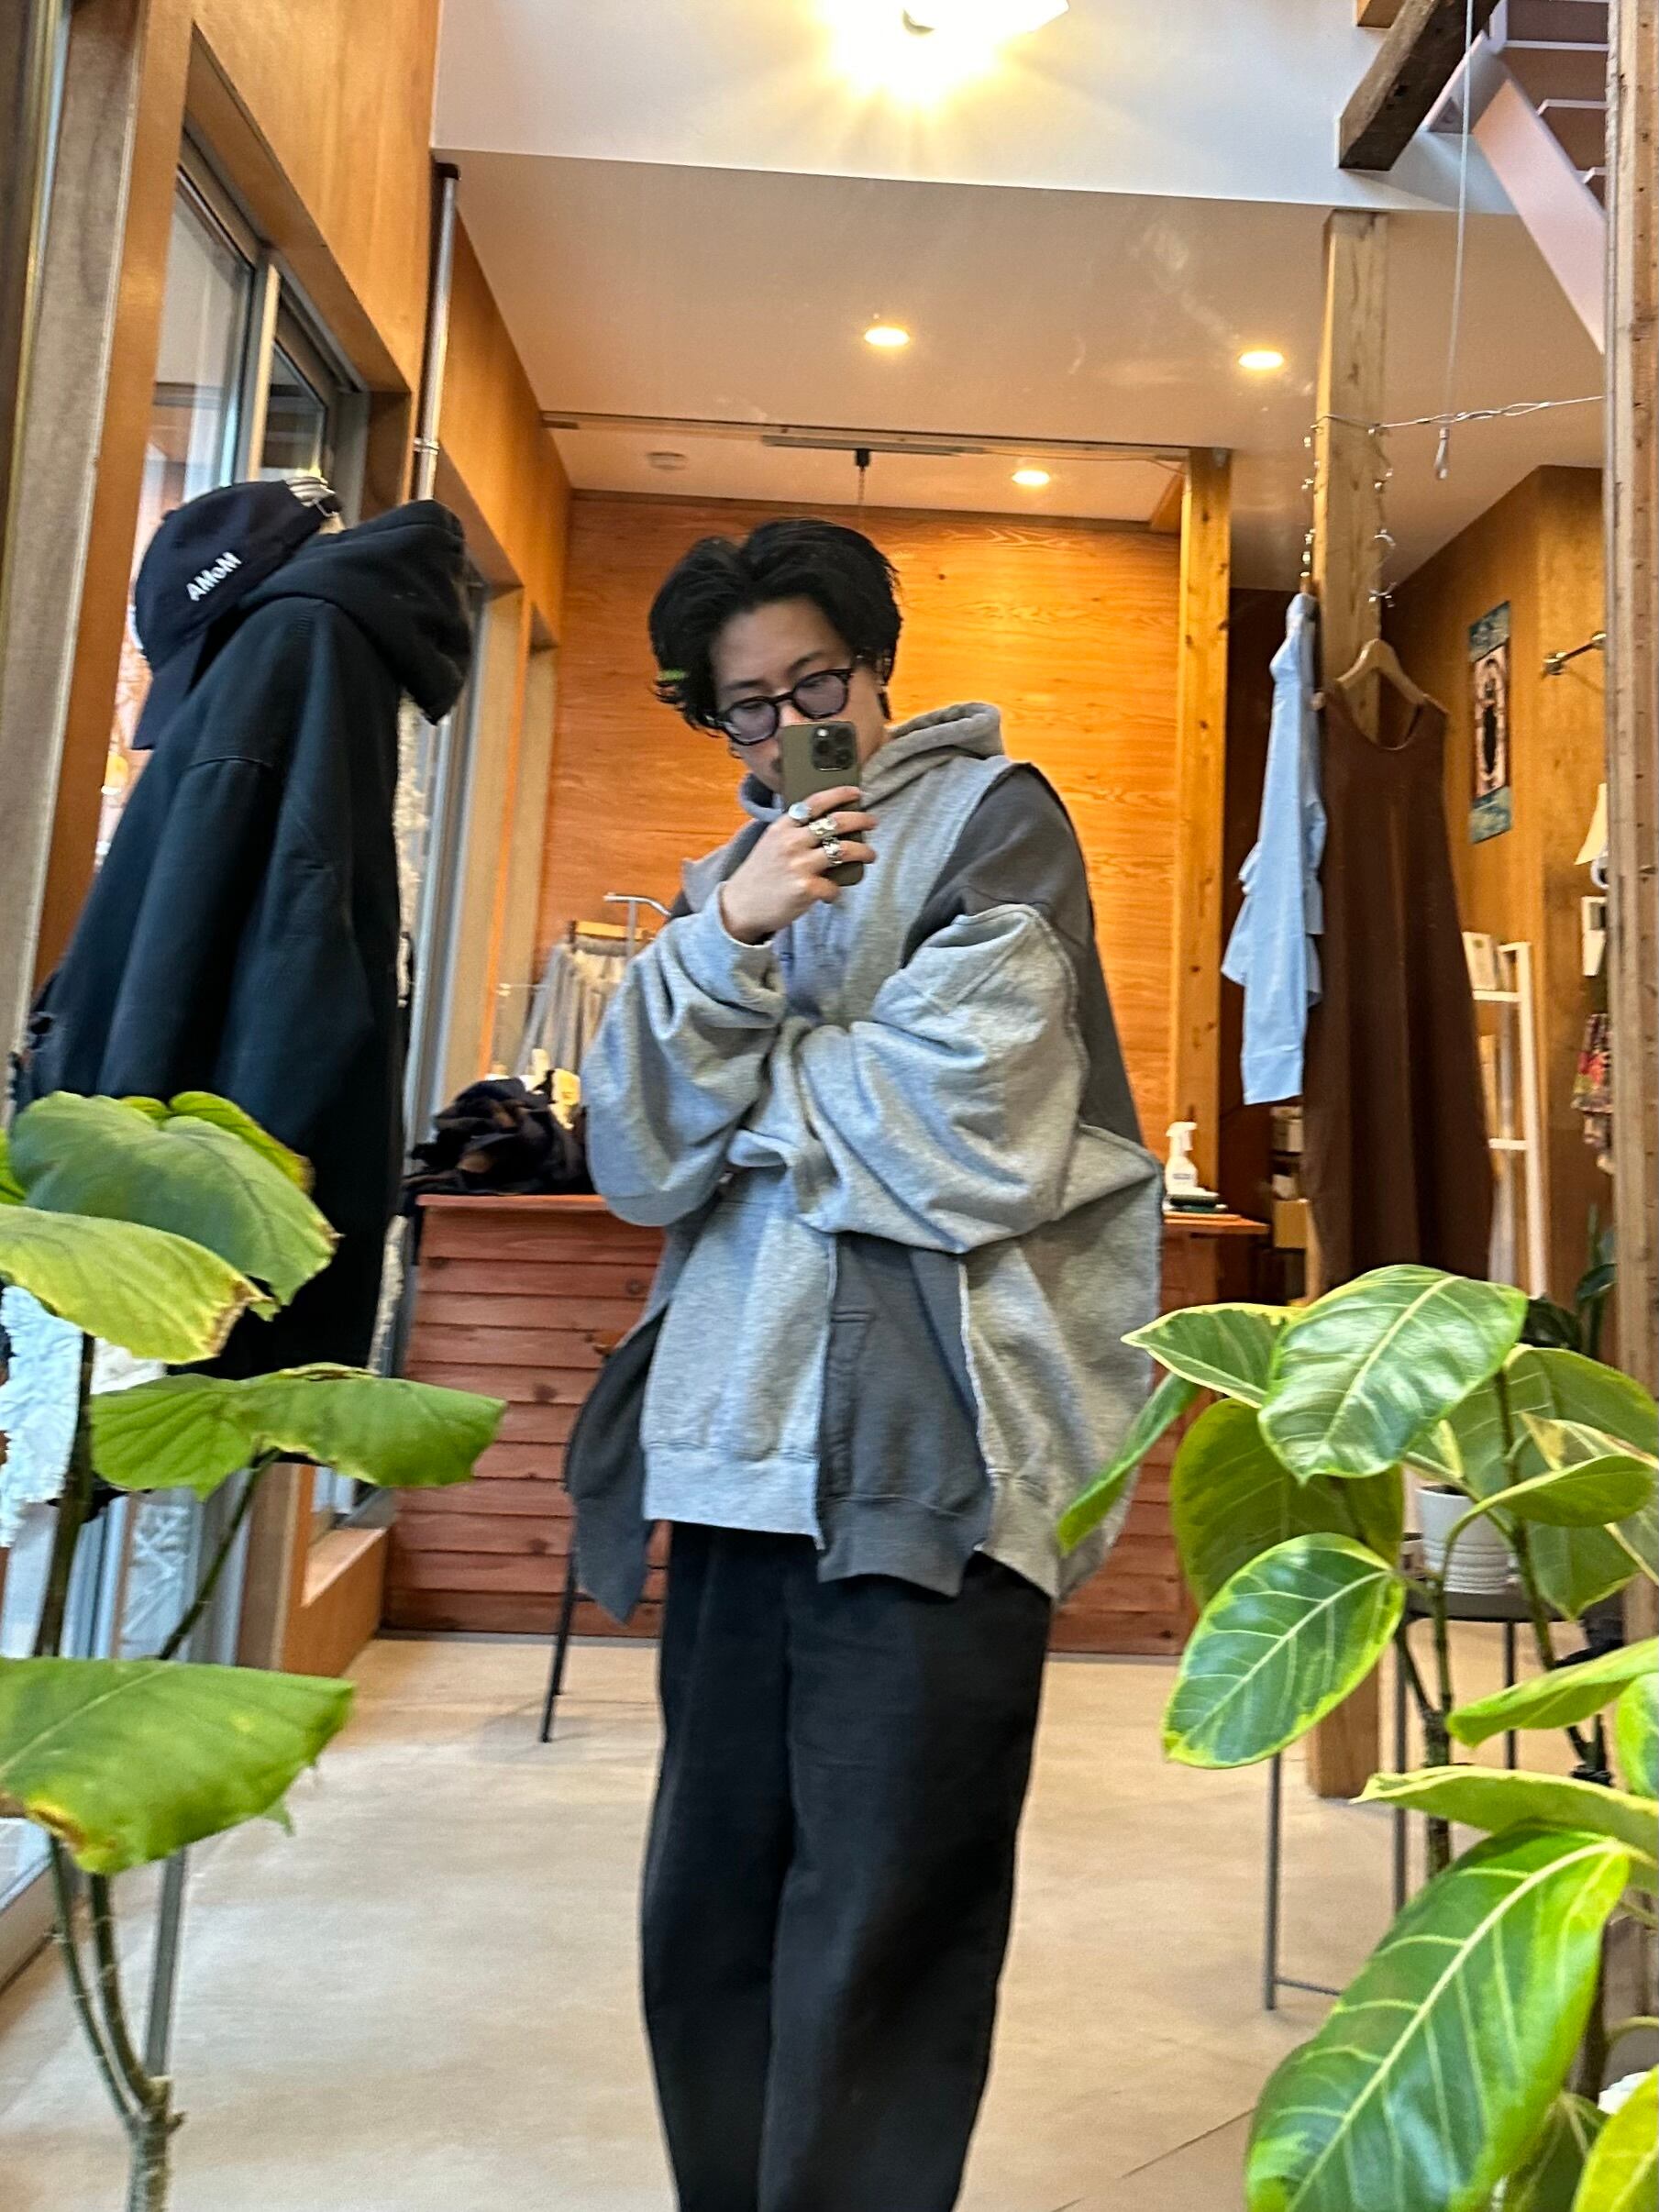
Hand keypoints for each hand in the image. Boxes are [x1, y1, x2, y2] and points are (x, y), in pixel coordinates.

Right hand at [719, 786, 877, 943]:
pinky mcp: (806, 888)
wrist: (741, 906)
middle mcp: (792, 842)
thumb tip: (828, 826)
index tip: (856, 792)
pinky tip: (831, 892)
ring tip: (870, 854)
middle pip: (836, 823)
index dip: (839, 794)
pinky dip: (835, 890)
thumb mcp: (771, 844)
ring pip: (844, 850)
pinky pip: (834, 886)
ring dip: (864, 851)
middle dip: (861, 819)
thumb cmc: (760, 875)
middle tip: (872, 821)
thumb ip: (793, 832)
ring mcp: (799, 865)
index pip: (815, 802)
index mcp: (782, 827)